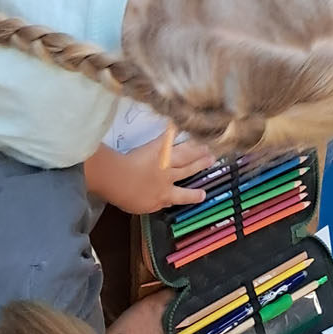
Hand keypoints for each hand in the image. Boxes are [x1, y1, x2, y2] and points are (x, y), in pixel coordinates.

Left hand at [96, 135, 214, 214]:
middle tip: (212, 159)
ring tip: (206, 146)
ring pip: (185, 155)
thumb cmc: (127, 196)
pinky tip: (182, 126)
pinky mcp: (157, 147)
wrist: (120, 178)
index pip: (183, 195)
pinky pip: (169, 138)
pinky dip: (176, 132)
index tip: (204, 193)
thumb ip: (158, 203)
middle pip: (188, 170)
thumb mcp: (145, 207)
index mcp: (165, 194)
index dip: (194, 195)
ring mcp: (164, 160)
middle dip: (201, 164)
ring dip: (197, 150)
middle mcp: (169, 176)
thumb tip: (168, 201)